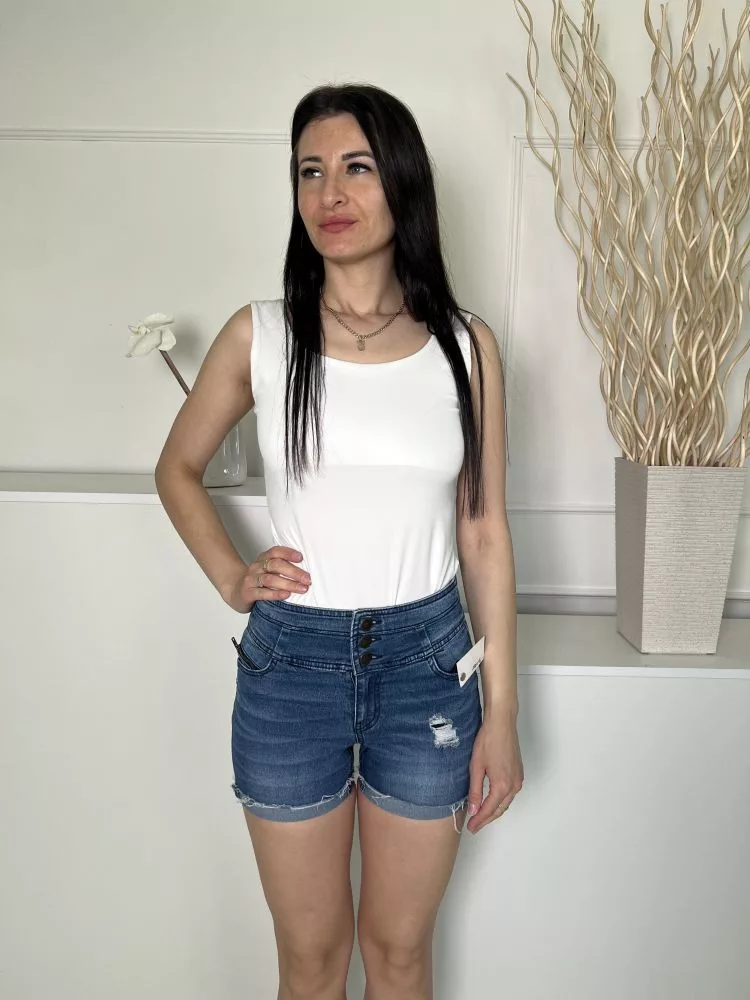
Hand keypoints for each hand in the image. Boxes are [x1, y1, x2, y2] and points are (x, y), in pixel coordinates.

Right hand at [222, 546, 310, 612]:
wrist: (234, 591)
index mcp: (263, 559)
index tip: (301, 558)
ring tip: (302, 589)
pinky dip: (275, 594)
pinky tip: (286, 595)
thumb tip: (306, 572)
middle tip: (308, 579)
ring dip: (288, 583)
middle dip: (294, 572)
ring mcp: (251, 580)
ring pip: (270, 579)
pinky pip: (262, 593)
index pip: (275, 551)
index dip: (288, 553)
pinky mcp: (247, 593)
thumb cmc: (257, 581)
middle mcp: (256, 567)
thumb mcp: (267, 571)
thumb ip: (281, 568)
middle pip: (276, 565)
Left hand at [465, 705, 522, 833]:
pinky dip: (501, 801)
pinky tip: (492, 802)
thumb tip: (473, 810)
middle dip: (486, 819)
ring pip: (506, 803)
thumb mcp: (476, 767)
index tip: (470, 827)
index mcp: (502, 785)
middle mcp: (514, 785)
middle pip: (499, 810)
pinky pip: (510, 794)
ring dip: (494, 811)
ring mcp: (518, 780)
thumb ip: (475, 791)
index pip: (489, 810)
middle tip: (474, 825)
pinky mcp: (519, 773)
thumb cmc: (488, 741)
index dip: (479, 820)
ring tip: (481, 816)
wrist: (502, 724)